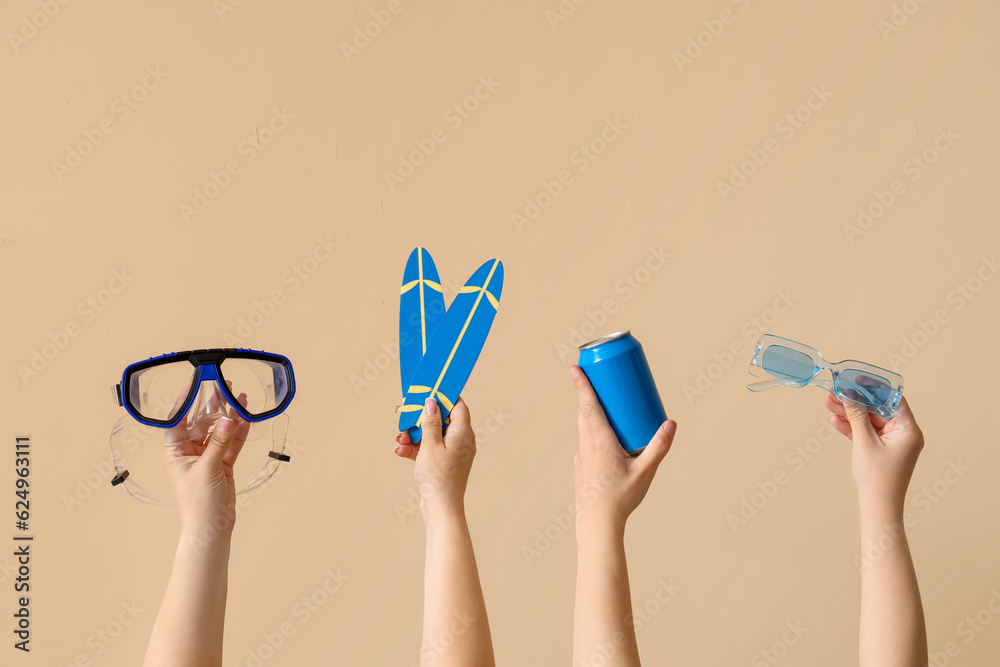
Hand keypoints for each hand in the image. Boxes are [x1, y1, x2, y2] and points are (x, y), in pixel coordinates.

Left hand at [163, 396, 250, 538]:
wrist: (212, 528)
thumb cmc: (198, 504)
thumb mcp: (207, 469)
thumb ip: (219, 442)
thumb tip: (228, 419)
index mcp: (175, 451)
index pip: (179, 419)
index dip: (186, 400)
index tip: (196, 382)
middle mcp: (189, 452)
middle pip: (201, 422)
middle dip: (213, 405)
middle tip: (224, 386)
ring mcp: (207, 457)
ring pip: (219, 431)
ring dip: (229, 416)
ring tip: (239, 397)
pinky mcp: (223, 464)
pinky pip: (231, 443)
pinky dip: (239, 432)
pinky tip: (246, 418)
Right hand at [394, 397, 476, 521]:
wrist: (440, 508)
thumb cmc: (439, 477)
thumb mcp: (430, 445)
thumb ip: (430, 422)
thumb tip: (432, 403)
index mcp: (463, 433)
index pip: (457, 406)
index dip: (443, 397)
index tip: (427, 391)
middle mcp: (460, 441)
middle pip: (440, 420)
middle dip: (419, 418)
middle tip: (402, 413)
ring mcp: (452, 453)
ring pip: (431, 435)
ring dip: (413, 434)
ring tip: (399, 438)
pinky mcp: (443, 463)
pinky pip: (429, 449)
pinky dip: (415, 448)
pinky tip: (400, 450)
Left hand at [571, 365, 675, 531]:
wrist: (597, 523)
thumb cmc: (621, 498)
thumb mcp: (645, 471)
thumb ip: (660, 446)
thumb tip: (671, 423)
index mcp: (600, 441)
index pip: (588, 405)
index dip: (581, 384)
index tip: (574, 367)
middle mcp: (586, 445)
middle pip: (584, 411)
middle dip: (588, 393)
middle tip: (597, 379)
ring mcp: (581, 456)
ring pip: (583, 426)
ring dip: (590, 412)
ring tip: (606, 406)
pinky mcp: (581, 466)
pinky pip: (586, 441)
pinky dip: (593, 431)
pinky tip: (607, 440)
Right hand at [825, 393, 922, 511]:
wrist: (878, 506)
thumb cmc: (878, 477)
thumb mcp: (864, 442)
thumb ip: (857, 416)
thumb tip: (849, 396)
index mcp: (908, 430)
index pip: (893, 399)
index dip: (874, 387)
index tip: (856, 379)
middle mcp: (904, 434)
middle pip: (878, 409)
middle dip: (855, 401)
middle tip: (836, 391)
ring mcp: (892, 443)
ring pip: (869, 421)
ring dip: (850, 413)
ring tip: (829, 403)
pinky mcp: (882, 450)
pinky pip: (867, 433)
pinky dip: (852, 427)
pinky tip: (836, 420)